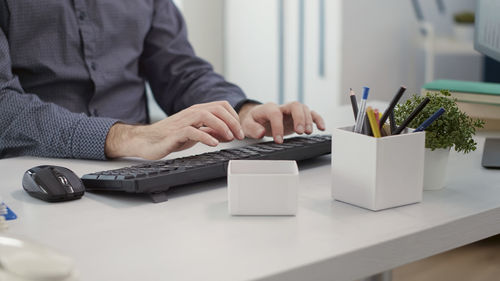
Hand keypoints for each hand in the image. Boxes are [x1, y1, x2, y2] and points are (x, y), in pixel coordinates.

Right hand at [105, 101, 244, 159]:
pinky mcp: (175, 134)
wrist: (146, 142)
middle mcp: (191, 113)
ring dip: (222, 126)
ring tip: (229, 138)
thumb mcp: (195, 134)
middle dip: (232, 122)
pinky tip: (214, 143)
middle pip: (217, 109)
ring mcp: (183, 122)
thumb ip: (210, 131)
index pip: (221, 106)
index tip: (240, 131)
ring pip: (206, 115)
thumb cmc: (170, 137)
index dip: (234, 116)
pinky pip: (192, 131)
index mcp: (197, 111)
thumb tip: (228, 134)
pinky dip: (205, 136)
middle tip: (239, 136)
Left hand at [238, 101, 325, 142]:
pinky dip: (318, 119)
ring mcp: (291, 111)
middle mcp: (282, 107)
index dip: (278, 126)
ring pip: (303, 108)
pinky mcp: (298, 117)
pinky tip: (321, 128)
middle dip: (298, 118)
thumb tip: (261, 132)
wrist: (257, 118)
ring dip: (308, 120)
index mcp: (268, 108)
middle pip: (294, 105)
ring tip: (307, 133)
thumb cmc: (253, 121)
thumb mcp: (246, 125)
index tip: (278, 140)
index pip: (275, 113)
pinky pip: (311, 114)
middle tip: (299, 132)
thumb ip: (253, 128)